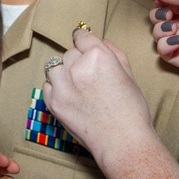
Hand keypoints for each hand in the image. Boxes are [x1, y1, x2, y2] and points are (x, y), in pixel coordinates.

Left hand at [43, 29, 154, 171]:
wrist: (122, 142)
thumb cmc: (131, 110)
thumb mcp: (129, 75)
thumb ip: (114, 53)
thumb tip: (102, 40)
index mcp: (99, 56)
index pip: (81, 36)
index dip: (83, 39)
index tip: (81, 42)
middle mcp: (78, 67)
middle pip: (69, 53)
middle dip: (78, 60)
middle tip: (89, 76)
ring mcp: (63, 85)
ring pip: (55, 67)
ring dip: (64, 72)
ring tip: (78, 86)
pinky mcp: (53, 102)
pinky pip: (47, 85)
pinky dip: (55, 87)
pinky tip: (70, 96)